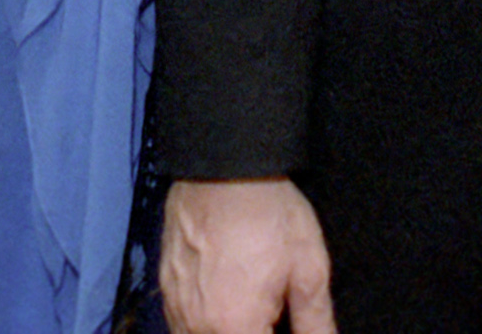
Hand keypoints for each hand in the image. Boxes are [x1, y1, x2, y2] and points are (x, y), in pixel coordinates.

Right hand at [161, 175, 337, 333]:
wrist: (224, 165)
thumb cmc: (268, 212)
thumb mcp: (308, 268)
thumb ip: (315, 322)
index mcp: (234, 327)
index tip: (282, 324)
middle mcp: (197, 325)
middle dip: (255, 331)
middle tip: (271, 315)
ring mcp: (177, 307)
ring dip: (228, 329)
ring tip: (252, 308)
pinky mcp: (166, 288)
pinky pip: (183, 325)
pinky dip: (206, 324)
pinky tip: (228, 301)